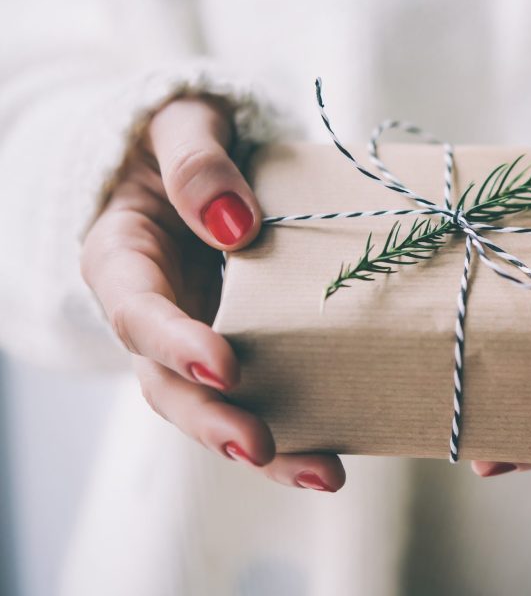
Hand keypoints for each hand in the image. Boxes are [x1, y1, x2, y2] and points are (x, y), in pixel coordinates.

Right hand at [81, 97, 344, 492]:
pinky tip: (341, 449)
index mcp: (124, 260)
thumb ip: (197, 162)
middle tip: (260, 446)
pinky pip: (264, 395)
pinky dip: (298, 427)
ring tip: (323, 473)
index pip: (136, 312)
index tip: (222, 365)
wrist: (205, 161)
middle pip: (168, 385)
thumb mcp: (184, 123)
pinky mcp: (245, 350)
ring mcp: (197, 340)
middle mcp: (155, 316)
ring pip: (216, 409)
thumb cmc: (188, 138)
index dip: (173, 343)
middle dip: (213, 421)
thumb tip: (233, 223)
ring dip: (267, 448)